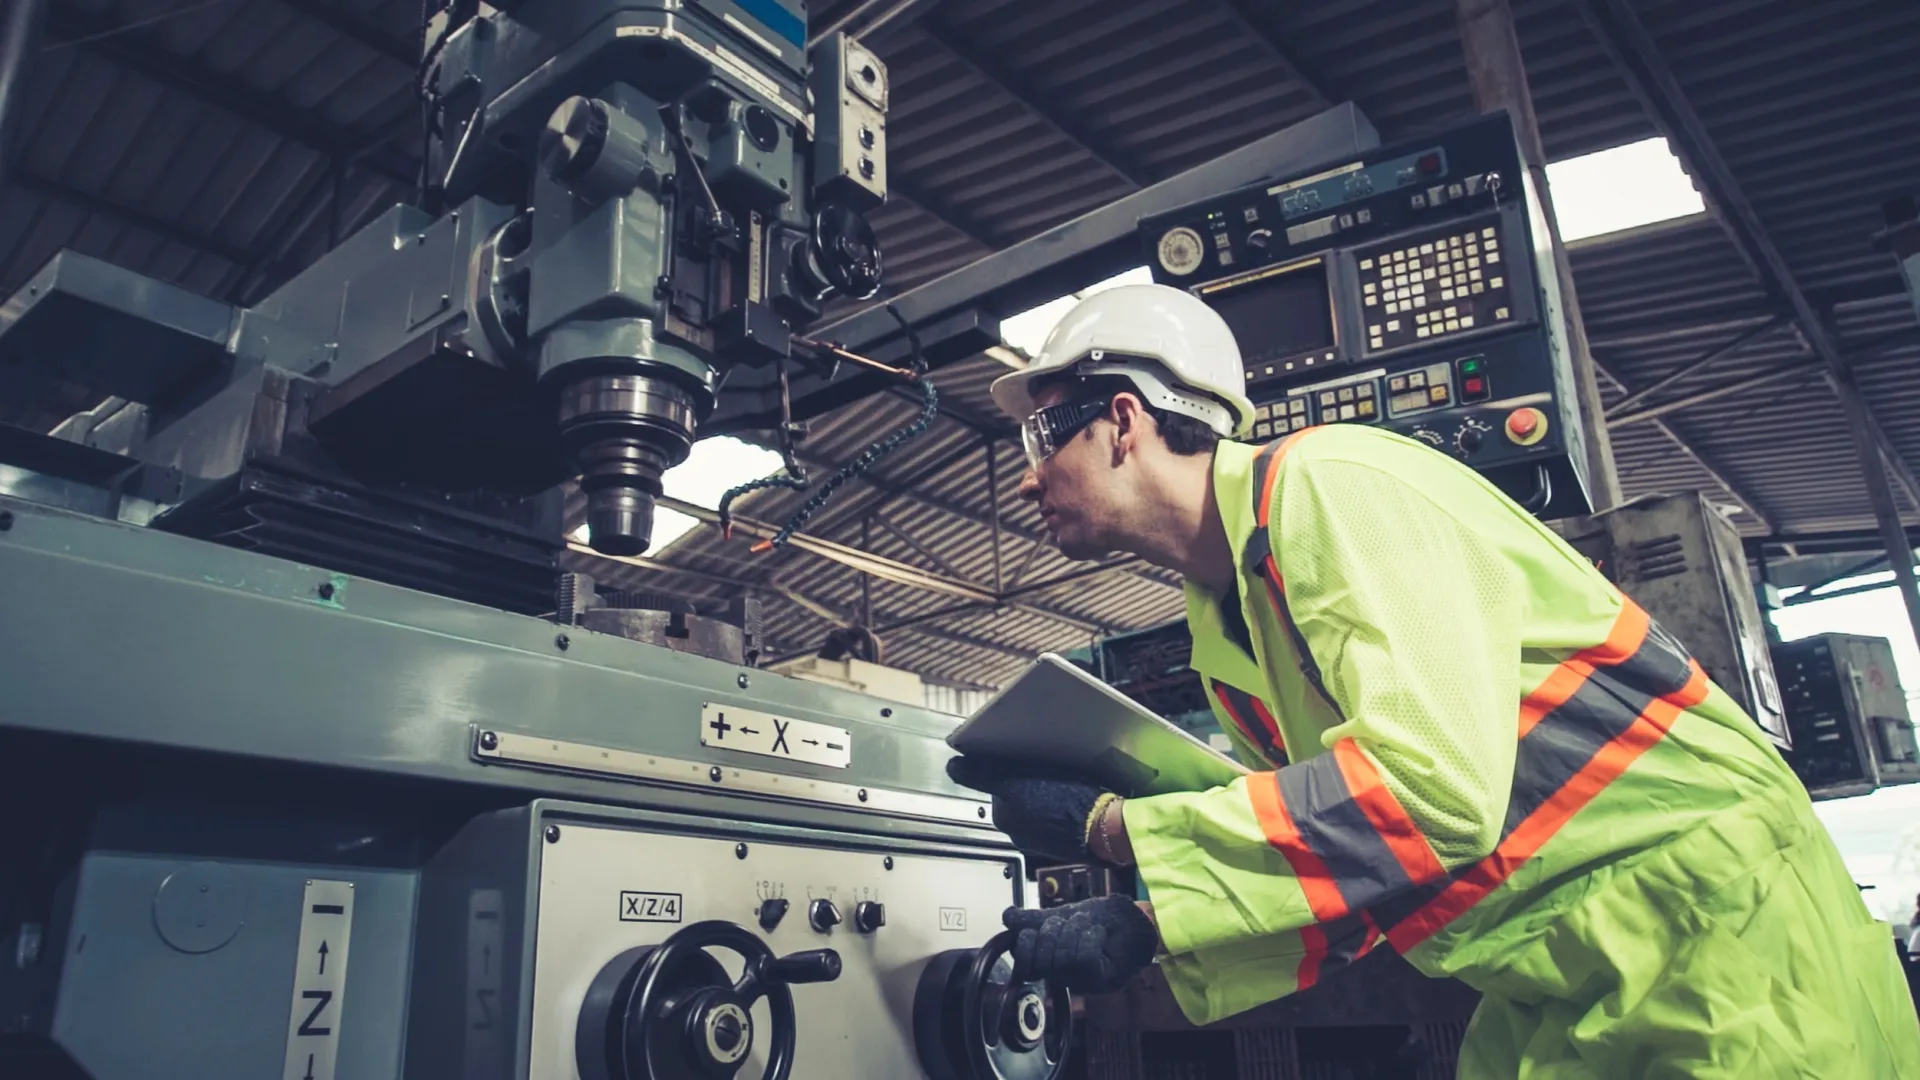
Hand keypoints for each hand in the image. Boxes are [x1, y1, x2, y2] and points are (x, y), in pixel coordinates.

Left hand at [947, 755, 1106, 862]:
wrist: (1103, 828)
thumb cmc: (1059, 804)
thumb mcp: (1013, 782)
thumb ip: (980, 775)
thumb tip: (952, 767)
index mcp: (1006, 820)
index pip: (998, 785)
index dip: (1009, 767)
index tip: (1023, 756)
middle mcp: (1021, 834)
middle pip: (1019, 795)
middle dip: (1028, 779)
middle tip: (1044, 762)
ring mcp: (1045, 838)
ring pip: (1039, 804)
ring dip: (1046, 791)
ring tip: (1063, 776)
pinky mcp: (1069, 838)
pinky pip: (1059, 814)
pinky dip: (1063, 804)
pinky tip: (1076, 794)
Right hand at [1002, 895, 1157, 992]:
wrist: (1131, 918)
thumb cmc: (1097, 919)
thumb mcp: (1060, 915)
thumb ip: (1033, 918)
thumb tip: (1007, 917)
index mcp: (1048, 962)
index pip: (1024, 965)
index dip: (1025, 945)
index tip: (1031, 930)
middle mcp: (1062, 976)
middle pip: (1042, 960)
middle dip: (1051, 932)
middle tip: (1064, 923)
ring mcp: (1082, 981)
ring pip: (1063, 958)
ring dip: (1073, 931)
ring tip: (1084, 925)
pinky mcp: (1102, 978)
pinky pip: (1084, 958)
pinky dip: (1089, 938)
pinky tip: (1097, 933)